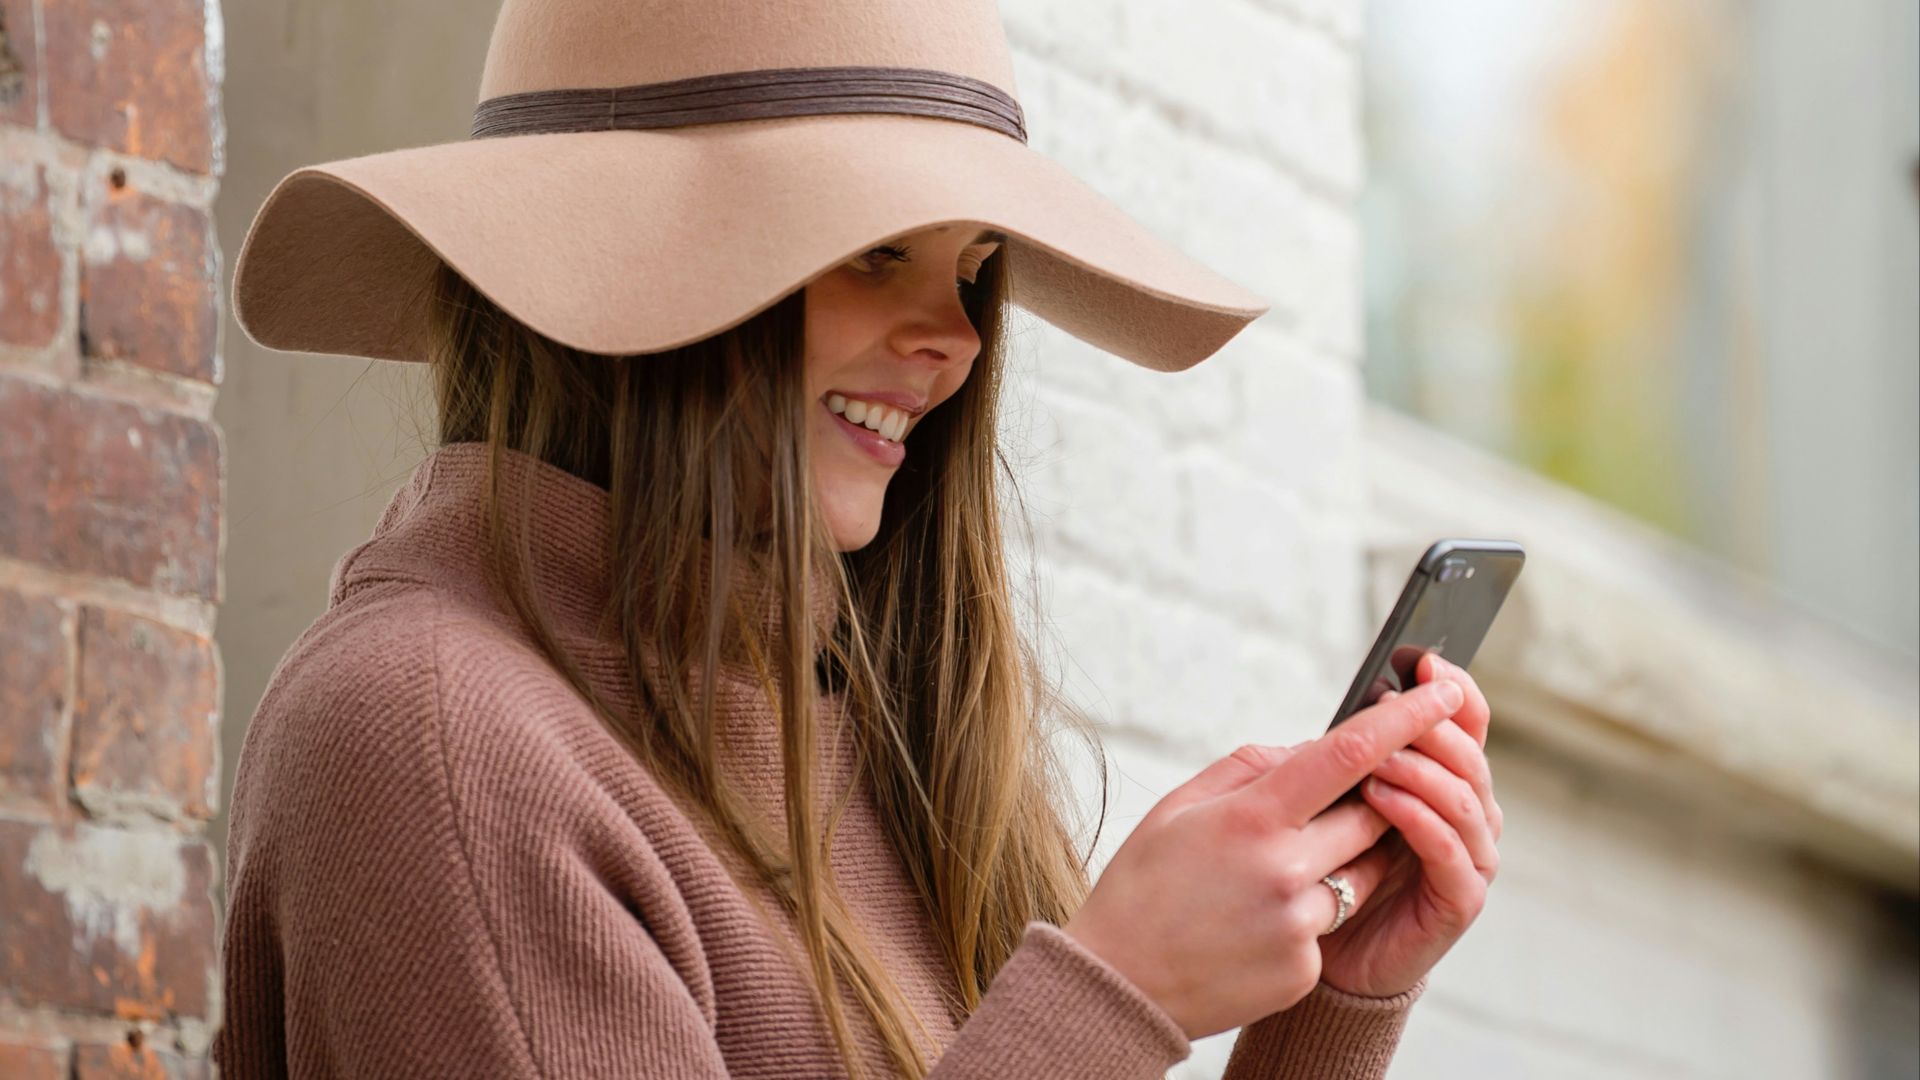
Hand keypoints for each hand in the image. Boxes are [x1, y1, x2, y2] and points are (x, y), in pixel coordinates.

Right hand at [1061, 678, 1465, 1038]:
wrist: (1119, 985)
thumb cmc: (1143, 885)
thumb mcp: (1179, 808)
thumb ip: (1249, 769)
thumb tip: (1312, 751)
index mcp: (1251, 818)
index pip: (1348, 755)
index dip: (1405, 718)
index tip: (1443, 690)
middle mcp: (1284, 870)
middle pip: (1372, 815)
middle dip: (1372, 800)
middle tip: (1337, 800)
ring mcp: (1298, 924)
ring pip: (1361, 873)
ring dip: (1339, 860)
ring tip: (1275, 872)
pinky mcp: (1304, 968)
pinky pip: (1332, 923)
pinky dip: (1308, 913)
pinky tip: (1254, 922)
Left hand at [1316, 651, 1502, 998]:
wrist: (1324, 952)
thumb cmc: (1327, 869)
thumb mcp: (1333, 801)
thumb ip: (1349, 760)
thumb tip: (1345, 710)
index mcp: (1445, 782)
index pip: (1468, 724)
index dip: (1452, 691)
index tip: (1423, 661)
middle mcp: (1469, 815)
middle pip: (1471, 756)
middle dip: (1431, 727)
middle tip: (1389, 708)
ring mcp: (1470, 858)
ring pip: (1466, 799)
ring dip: (1422, 771)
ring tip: (1377, 759)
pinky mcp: (1459, 901)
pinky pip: (1451, 852)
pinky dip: (1421, 820)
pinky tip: (1383, 800)